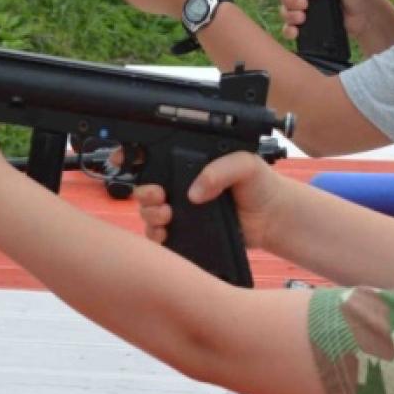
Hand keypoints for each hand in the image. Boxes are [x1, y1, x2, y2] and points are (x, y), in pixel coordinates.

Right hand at [135, 151, 289, 252]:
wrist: (273, 217)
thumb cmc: (260, 184)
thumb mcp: (245, 164)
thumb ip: (220, 170)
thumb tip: (195, 192)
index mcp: (189, 163)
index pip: (154, 157)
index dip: (132, 156)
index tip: (119, 160)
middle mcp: (181, 186)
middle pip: (145, 187)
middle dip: (144, 192)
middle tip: (159, 196)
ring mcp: (181, 211)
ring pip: (149, 212)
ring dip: (150, 214)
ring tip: (167, 215)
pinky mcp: (186, 234)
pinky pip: (160, 236)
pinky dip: (156, 236)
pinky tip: (165, 233)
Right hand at [278, 0, 393, 56]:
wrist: (369, 21)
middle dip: (288, 0)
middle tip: (302, 4)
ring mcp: (307, 10)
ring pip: (285, 11)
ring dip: (288, 15)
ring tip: (301, 17)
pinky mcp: (309, 26)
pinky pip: (290, 28)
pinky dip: (288, 30)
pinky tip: (295, 31)